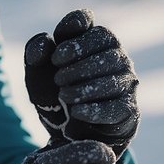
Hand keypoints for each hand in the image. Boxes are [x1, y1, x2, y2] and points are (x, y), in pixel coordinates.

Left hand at [24, 8, 139, 159]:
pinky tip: (76, 112)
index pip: (96, 30)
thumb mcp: (37, 73)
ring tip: (63, 95)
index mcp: (97, 43)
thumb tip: (44, 41)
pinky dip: (93, 109)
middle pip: (108, 51)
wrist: (64, 134)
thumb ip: (35, 53)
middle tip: (57, 79)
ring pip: (113, 80)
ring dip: (84, 87)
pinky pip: (116, 107)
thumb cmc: (53, 94)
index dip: (77, 38)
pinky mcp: (128, 110)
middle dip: (78, 65)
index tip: (55, 57)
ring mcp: (127, 84)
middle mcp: (118, 59)